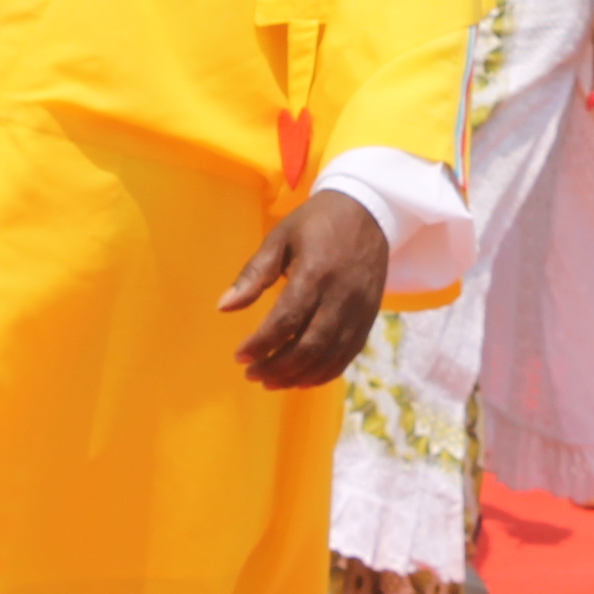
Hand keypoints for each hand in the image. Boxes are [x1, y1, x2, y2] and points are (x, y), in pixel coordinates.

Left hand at [219, 192, 387, 388]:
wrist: (368, 211)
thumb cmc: (316, 223)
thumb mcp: (280, 238)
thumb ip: (254, 274)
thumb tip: (224, 307)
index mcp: (315, 273)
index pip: (286, 321)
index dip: (261, 344)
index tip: (240, 356)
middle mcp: (341, 297)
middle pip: (308, 347)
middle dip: (277, 367)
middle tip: (252, 375)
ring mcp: (359, 311)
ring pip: (329, 357)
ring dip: (298, 376)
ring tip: (271, 382)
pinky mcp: (369, 318)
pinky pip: (347, 356)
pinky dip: (324, 373)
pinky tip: (302, 379)